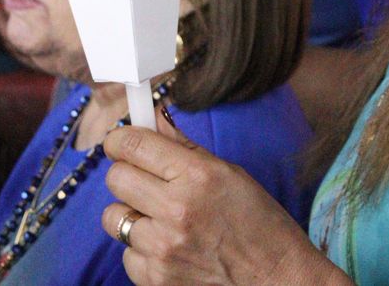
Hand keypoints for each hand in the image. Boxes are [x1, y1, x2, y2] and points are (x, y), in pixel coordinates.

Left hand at [101, 109, 347, 285]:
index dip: (120, 140)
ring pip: (113, 217)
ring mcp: (163, 246)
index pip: (132, 145)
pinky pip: (126, 253)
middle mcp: (176, 208)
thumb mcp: (227, 172)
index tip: (121, 142)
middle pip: (116, 178)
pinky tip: (167, 245)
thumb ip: (183, 146)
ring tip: (159, 218)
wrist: (275, 276)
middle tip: (146, 180)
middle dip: (126, 174)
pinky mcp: (156, 277)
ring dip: (131, 214)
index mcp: (196, 175)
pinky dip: (140, 249)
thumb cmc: (257, 221)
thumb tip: (152, 118)